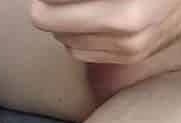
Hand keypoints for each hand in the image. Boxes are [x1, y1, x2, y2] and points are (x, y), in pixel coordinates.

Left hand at [31, 0, 180, 64]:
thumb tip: (50, 0)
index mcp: (122, 16)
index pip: (53, 9)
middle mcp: (124, 39)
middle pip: (55, 26)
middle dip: (50, 6)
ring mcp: (129, 52)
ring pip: (67, 43)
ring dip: (62, 22)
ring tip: (74, 5)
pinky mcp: (131, 58)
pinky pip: (83, 53)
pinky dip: (77, 36)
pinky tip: (90, 18)